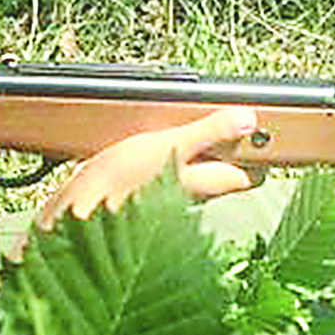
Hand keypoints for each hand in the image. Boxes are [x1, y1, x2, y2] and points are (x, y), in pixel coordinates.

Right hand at [38, 107, 259, 225]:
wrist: (75, 215)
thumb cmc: (119, 184)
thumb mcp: (168, 145)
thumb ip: (209, 132)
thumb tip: (247, 119)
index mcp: (207, 184)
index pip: (250, 176)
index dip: (258, 154)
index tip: (259, 130)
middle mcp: (194, 196)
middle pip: (225, 175)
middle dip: (228, 152)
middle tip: (223, 121)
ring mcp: (171, 200)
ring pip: (197, 176)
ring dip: (198, 155)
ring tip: (187, 127)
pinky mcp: (149, 199)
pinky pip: (172, 178)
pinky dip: (172, 162)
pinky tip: (156, 146)